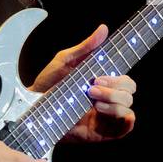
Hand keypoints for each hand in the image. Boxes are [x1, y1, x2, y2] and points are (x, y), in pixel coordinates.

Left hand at [28, 24, 137, 143]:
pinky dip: (123, 118)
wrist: (32, 107)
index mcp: (102, 83)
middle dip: (114, 87)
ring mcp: (105, 116)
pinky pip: (125, 128)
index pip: (125, 80)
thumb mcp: (66, 61)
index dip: (121, 76)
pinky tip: (101, 110)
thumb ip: (86, 47)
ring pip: (128, 107)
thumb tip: (103, 28)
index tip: (102, 73)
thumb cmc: (48, 84)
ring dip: (113, 101)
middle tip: (92, 86)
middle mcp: (107, 99)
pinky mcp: (102, 133)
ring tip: (91, 100)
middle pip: (130, 91)